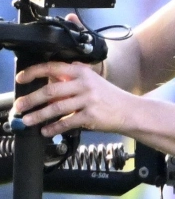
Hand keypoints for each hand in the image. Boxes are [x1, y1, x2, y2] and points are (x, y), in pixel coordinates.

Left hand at [12, 61, 135, 137]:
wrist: (131, 111)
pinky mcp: (91, 116)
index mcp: (82, 72)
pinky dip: (54, 128)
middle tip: (19, 106)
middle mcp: (85, 84)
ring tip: (28, 120)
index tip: (21, 79)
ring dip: (39, 115)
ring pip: (56, 108)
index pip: (53, 67)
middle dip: (31, 99)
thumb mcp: (92, 81)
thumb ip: (72, 79)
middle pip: (51, 90)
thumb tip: (47, 82)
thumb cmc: (110, 98)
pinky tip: (47, 131)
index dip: (33, 72)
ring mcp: (88, 100)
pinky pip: (67, 122)